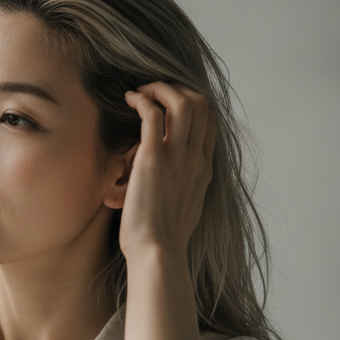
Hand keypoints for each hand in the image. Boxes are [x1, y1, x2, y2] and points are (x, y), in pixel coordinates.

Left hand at [118, 82, 214, 262]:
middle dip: (177, 88)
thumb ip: (182, 187)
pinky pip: (153, 114)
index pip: (210, 121)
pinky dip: (142, 99)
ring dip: (161, 88)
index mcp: (204, 169)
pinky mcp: (153, 159)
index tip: (171, 102)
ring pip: (182, 102)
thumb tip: (169, 181)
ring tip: (142, 91)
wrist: (157, 252)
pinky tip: (130, 99)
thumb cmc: (162, 238)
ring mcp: (177, 156)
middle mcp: (195, 158)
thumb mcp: (183, 207)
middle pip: (200, 104)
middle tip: (155, 91)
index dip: (193, 102)